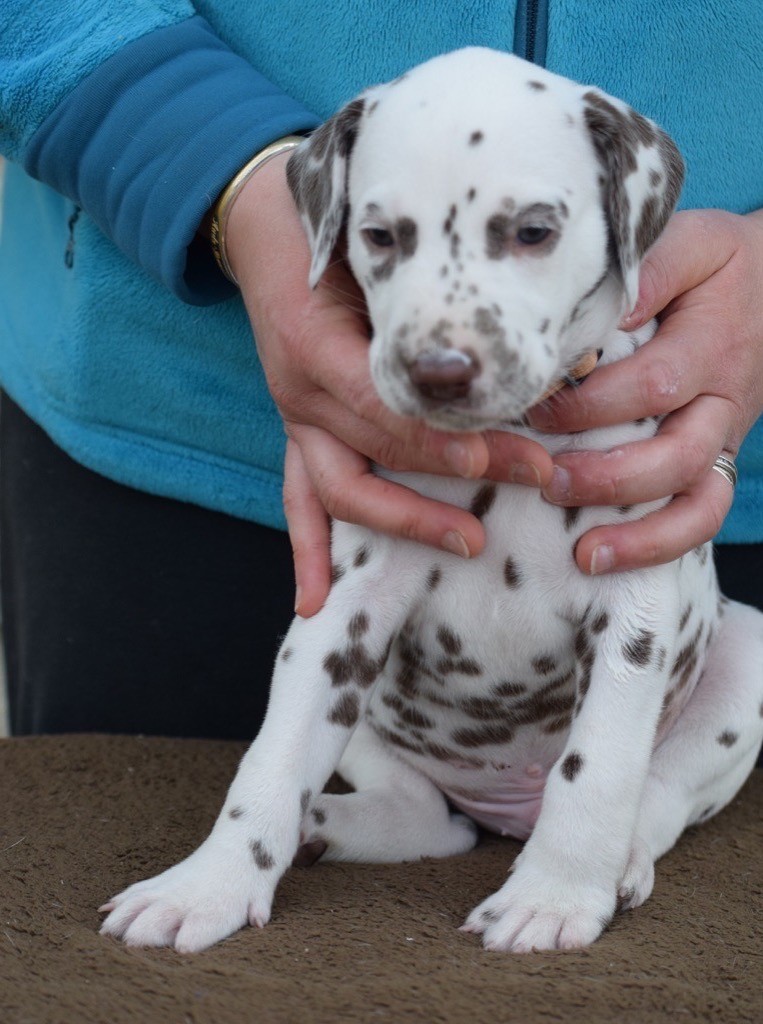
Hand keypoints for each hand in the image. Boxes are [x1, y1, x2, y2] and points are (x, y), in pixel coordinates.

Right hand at [224, 154, 552, 613]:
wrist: (264, 227)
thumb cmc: (334, 232)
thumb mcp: (376, 247)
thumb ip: (425, 290)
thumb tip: (513, 330)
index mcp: (320, 342)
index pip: (388, 405)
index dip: (446, 437)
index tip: (511, 452)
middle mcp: (302, 389)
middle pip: (382, 448)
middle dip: (458, 472)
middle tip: (534, 477)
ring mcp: (295, 417)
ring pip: (342, 488)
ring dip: (404, 522)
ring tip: (468, 544)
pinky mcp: (296, 432)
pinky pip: (297, 499)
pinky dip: (308, 550)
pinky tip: (316, 601)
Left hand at [528, 208, 762, 574]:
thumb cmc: (715, 266)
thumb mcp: (687, 243)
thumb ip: (646, 271)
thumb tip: (596, 310)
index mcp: (708, 345)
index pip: (652, 383)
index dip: (591, 403)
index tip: (534, 406)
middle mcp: (720, 400)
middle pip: (676, 454)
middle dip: (608, 476)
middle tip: (545, 480)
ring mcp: (721, 438)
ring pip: (695, 499)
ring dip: (638, 531)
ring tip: (581, 551)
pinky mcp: (715, 462)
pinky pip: (701, 516)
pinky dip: (658, 546)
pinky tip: (602, 560)